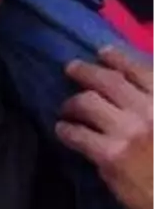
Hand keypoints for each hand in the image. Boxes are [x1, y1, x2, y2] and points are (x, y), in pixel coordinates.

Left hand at [57, 45, 153, 208]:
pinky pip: (79, 135)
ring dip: (72, 103)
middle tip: (71, 69)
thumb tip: (135, 90)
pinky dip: (67, 130)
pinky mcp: (111, 156)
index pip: (139, 70)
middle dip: (85, 71)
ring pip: (88, 102)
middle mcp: (148, 111)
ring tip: (65, 108)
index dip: (118, 58)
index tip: (103, 52)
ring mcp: (128, 132)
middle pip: (108, 81)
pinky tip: (62, 131)